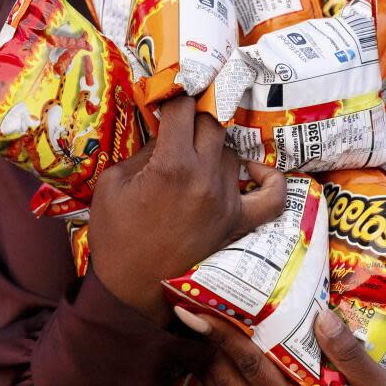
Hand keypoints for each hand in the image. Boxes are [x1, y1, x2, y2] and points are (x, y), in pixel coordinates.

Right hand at [89, 96, 285, 324]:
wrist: (132, 290)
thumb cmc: (115, 237)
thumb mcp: (113, 184)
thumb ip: (142, 150)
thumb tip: (163, 129)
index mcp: (172, 165)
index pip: (183, 109)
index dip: (175, 95)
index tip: (169, 95)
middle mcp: (206, 178)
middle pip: (213, 125)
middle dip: (195, 118)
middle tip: (180, 125)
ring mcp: (228, 201)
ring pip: (232, 154)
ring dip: (214, 149)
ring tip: (194, 157)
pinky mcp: (240, 223)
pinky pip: (273, 196)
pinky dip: (269, 178)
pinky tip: (254, 169)